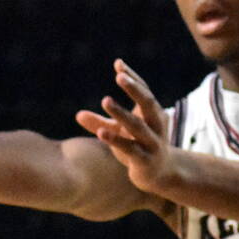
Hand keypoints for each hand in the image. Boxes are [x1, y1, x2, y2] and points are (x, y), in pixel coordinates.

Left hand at [76, 60, 174, 195]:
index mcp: (153, 114)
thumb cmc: (140, 147)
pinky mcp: (145, 160)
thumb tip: (78, 115)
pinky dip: (115, 139)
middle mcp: (156, 125)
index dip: (133, 77)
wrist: (161, 174)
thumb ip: (101, 123)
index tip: (118, 64)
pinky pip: (130, 148)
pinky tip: (100, 133)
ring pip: (138, 126)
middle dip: (134, 89)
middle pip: (148, 103)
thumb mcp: (121, 133)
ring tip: (105, 100)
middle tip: (120, 77)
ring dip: (121, 113)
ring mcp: (152, 143)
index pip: (144, 90)